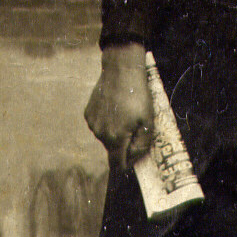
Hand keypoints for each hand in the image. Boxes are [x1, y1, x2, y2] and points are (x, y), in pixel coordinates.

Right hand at [84, 43, 153, 172]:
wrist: (121, 71)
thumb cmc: (138, 96)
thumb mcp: (148, 121)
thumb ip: (142, 144)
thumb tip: (134, 158)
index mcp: (116, 138)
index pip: (118, 164)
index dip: (126, 165)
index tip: (134, 161)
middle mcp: (100, 134)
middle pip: (113, 149)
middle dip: (124, 145)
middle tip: (135, 129)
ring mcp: (92, 124)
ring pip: (105, 137)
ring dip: (115, 133)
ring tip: (125, 115)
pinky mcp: (88, 113)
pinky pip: (99, 125)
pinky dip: (107, 122)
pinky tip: (115, 108)